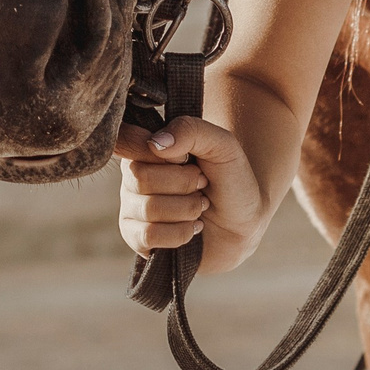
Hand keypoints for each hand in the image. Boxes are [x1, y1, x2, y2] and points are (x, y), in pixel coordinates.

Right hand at [115, 115, 266, 275]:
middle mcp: (132, 176)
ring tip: (200, 205)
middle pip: (140, 178)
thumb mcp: (222, 145)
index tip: (186, 158)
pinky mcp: (137, 238)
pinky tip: (192, 227)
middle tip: (202, 184)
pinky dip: (180, 232)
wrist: (243, 223)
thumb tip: (155, 143)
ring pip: (148, 209)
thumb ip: (191, 131)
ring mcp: (132, 208)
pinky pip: (148, 236)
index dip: (160, 154)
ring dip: (187, 209)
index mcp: (146, 147)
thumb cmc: (229, 179)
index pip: (127, 140)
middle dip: (184, 183)